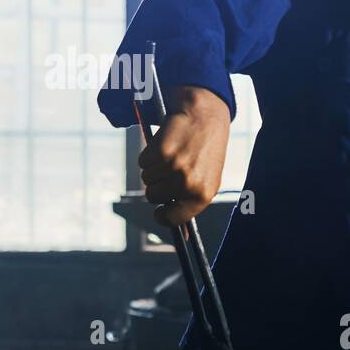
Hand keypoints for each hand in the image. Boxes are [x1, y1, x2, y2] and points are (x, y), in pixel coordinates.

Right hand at [138, 85, 230, 226]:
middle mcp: (188, 183)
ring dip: (153, 167)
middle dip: (157, 183)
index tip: (158, 212)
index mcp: (203, 195)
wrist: (205, 115)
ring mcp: (175, 168)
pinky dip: (148, 153)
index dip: (162, 216)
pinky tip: (164, 143)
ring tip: (171, 153)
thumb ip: (191, 202)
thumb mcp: (207, 178)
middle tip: (171, 168)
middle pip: (153, 196)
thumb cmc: (205, 150)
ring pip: (146, 178)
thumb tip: (181, 235)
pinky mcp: (162, 151)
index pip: (173, 219)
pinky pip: (142, 161)